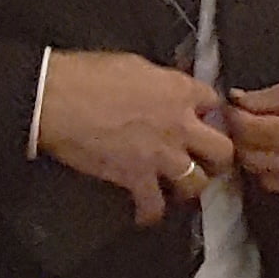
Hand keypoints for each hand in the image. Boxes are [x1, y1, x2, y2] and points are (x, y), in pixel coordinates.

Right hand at [36, 49, 232, 225]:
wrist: (55, 100)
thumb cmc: (86, 75)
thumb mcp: (135, 64)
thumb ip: (160, 81)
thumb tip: (164, 89)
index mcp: (179, 91)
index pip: (213, 102)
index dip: (209, 112)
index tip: (201, 118)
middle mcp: (180, 125)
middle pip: (223, 149)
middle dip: (217, 157)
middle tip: (207, 160)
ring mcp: (161, 155)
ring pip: (199, 182)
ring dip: (190, 186)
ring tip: (181, 187)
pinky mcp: (136, 177)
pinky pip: (154, 205)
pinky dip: (150, 212)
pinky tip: (146, 213)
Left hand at [228, 65, 278, 197]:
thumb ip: (270, 97)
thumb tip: (239, 101)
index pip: (247, 133)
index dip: (233, 118)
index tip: (230, 107)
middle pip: (252, 161)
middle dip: (241, 140)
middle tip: (243, 121)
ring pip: (268, 180)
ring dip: (259, 160)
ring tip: (264, 138)